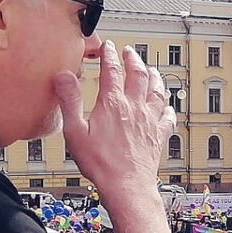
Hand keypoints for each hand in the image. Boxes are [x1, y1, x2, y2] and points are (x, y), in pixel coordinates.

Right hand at [53, 41, 174, 198]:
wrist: (126, 186)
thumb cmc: (101, 164)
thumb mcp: (75, 131)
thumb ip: (69, 101)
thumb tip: (63, 76)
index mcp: (113, 104)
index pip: (112, 70)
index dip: (110, 55)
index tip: (108, 46)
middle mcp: (135, 109)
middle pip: (139, 76)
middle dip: (134, 60)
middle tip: (130, 52)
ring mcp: (149, 122)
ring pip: (157, 92)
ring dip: (155, 78)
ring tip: (152, 71)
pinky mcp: (158, 137)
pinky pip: (168, 118)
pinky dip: (168, 109)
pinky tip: (167, 108)